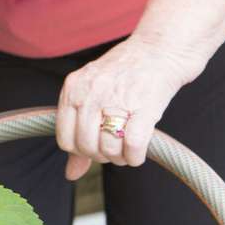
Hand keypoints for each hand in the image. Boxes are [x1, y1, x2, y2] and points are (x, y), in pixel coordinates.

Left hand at [55, 36, 198, 181]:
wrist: (159, 49)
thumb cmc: (124, 74)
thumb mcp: (92, 95)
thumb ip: (77, 132)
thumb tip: (70, 174)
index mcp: (73, 88)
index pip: (65, 139)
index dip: (81, 150)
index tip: (95, 145)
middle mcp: (91, 93)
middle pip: (87, 147)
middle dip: (102, 155)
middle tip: (114, 147)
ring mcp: (116, 99)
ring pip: (108, 149)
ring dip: (120, 158)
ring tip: (127, 148)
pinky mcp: (143, 107)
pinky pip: (132, 146)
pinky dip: (135, 157)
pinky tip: (139, 152)